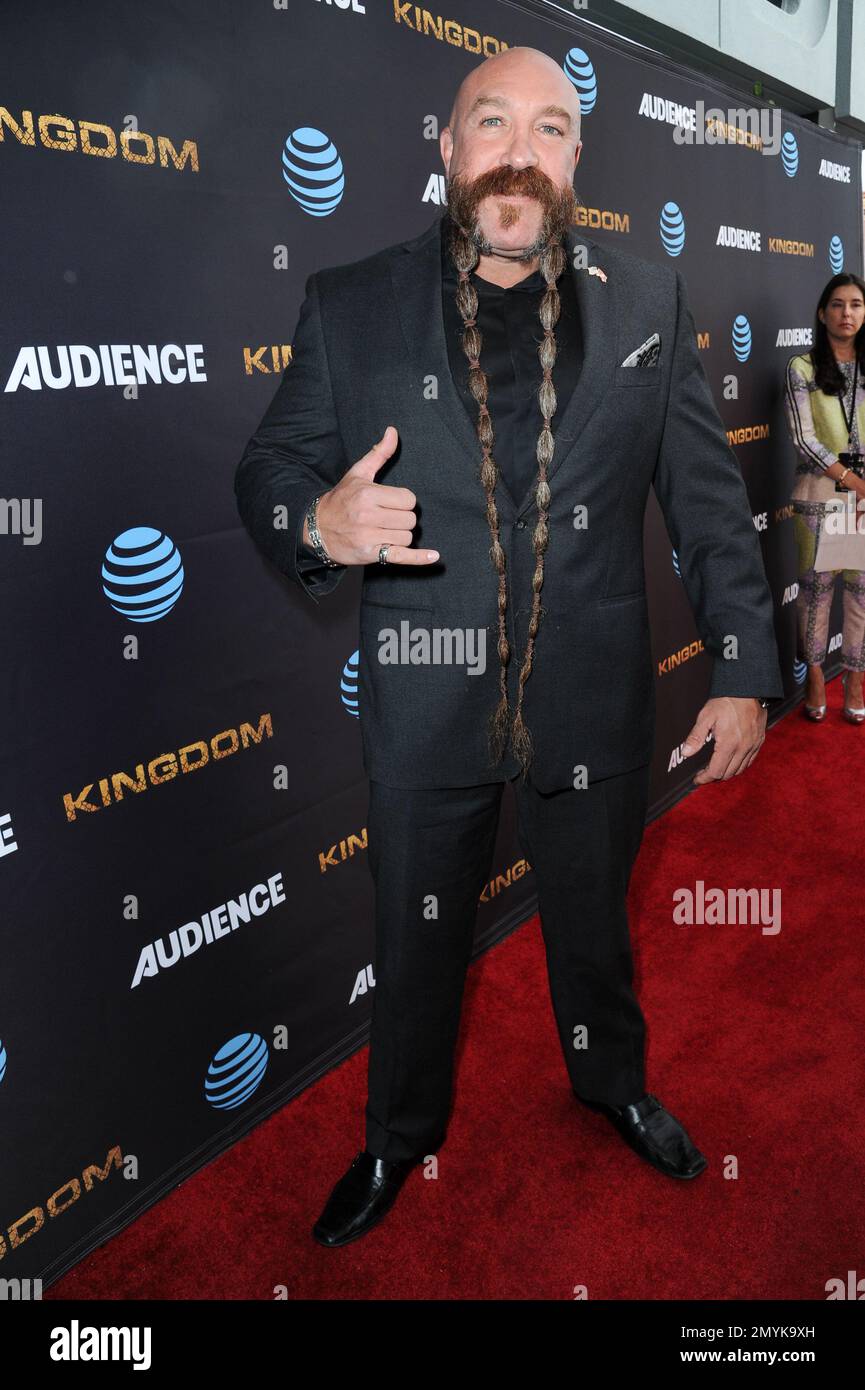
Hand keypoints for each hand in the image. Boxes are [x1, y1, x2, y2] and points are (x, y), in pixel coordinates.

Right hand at [310, 426, 439, 566]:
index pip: (408, 499)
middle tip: (387, 518)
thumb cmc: (341, 500)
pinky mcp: (370, 554)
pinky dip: (419, 558)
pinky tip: (434, 556)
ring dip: (401, 535)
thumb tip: (393, 431)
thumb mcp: (358, 474)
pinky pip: (401, 556)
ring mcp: (369, 536)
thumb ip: (379, 453)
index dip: (403, 502)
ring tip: (384, 531)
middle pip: (410, 519)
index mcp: (368, 494)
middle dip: (402, 519)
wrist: (317, 529)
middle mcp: (368, 515)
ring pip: (407, 537)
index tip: (391, 503)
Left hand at [680, 696, 766, 784]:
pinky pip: (749, 761)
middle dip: (714, 776)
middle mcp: (743, 748)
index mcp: (729, 744)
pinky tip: (730, 761)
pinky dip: (739, 766)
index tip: (697, 779)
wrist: (748, 689)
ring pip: (739, 770)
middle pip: (727, 773)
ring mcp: (753, 745)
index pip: (716, 771)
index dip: (704, 778)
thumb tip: (686, 753)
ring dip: (726, 772)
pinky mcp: (759, 742)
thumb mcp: (706, 717)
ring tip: (715, 768)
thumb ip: (696, 737)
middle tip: (703, 773)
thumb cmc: (726, 701)